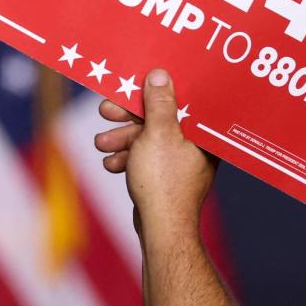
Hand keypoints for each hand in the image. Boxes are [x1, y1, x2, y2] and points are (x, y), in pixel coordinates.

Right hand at [93, 69, 214, 235]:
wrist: (161, 229)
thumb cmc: (165, 181)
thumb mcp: (158, 134)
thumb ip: (159, 103)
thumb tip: (160, 75)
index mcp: (203, 131)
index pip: (180, 99)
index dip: (153, 90)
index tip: (130, 85)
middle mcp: (197, 144)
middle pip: (160, 118)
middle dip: (129, 117)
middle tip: (106, 110)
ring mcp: (182, 162)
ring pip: (148, 139)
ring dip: (122, 139)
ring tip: (102, 144)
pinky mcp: (167, 177)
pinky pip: (146, 158)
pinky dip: (128, 158)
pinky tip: (112, 164)